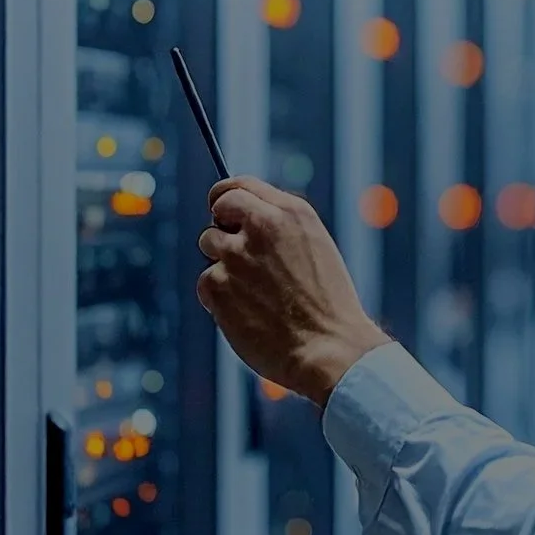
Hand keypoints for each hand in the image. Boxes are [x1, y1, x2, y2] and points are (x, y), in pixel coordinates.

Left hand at [196, 176, 391, 406]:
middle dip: (223, 229)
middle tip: (239, 255)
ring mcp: (235, 255)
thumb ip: (279, 226)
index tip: (221, 206)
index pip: (239, 185)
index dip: (225, 196)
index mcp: (291, 212)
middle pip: (217, 211)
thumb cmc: (327, 304)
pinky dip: (220, 297)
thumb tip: (239, 219)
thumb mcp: (314, 247)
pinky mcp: (216, 286)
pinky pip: (205, 282)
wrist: (329, 349)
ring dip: (223, 264)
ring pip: (208, 245)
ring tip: (255, 292)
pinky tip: (248, 313)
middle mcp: (261, 226)